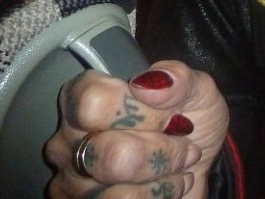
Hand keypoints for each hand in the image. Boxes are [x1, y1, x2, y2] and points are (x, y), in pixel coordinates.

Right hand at [45, 60, 228, 198]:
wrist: (194, 160)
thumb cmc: (188, 117)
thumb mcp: (196, 88)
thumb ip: (177, 78)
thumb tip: (147, 84)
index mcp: (83, 97)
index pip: (94, 103)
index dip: (141, 113)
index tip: (171, 118)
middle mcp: (67, 140)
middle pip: (109, 155)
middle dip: (162, 153)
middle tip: (184, 146)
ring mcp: (71, 181)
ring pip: (118, 193)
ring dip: (163, 179)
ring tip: (180, 166)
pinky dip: (159, 197)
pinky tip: (171, 185)